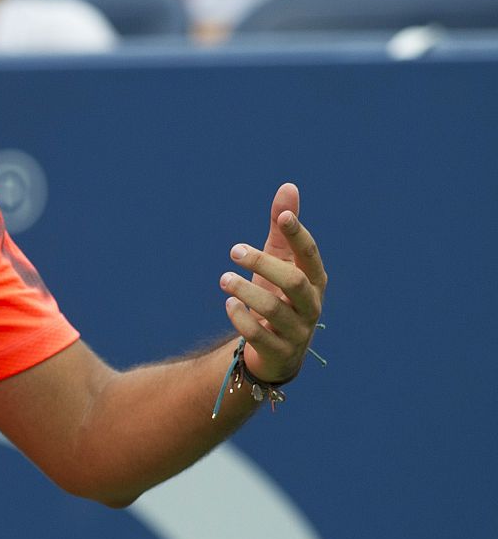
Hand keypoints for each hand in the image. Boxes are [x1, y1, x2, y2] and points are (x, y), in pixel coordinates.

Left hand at [220, 182, 327, 383]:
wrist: (275, 350)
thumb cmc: (278, 296)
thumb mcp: (279, 262)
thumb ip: (283, 229)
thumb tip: (288, 187)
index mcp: (314, 280)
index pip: (309, 255)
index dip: (298, 235)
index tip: (283, 216)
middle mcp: (311, 305)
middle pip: (294, 281)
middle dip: (263, 263)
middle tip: (234, 251)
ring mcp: (297, 330)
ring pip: (275, 310)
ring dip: (247, 291)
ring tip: (224, 278)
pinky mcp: (279, 351)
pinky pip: (260, 335)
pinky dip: (242, 318)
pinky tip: (228, 304)